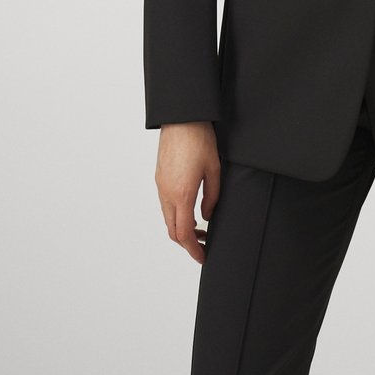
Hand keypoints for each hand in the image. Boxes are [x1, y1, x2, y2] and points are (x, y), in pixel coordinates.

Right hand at [155, 122, 220, 263]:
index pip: (183, 233)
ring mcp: (161, 184)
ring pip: (167, 217)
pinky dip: (176, 214)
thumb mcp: (215, 169)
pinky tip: (190, 210)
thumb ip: (212, 197)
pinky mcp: (160, 177)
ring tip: (200, 228)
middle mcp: (166, 192)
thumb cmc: (199, 139)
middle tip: (203, 244)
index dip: (193, 249)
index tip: (202, 257)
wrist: (182, 117)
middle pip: (172, 230)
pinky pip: (165, 204)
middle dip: (187, 242)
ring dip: (181, 227)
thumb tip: (206, 216)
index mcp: (182, 193)